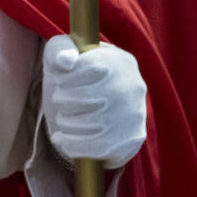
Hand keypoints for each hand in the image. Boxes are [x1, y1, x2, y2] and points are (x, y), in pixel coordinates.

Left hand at [41, 35, 146, 168]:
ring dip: (66, 124)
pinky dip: (73, 145)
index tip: (60, 82)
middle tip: (59, 101)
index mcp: (120, 60)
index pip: (90, 66)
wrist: (89, 112)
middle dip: (63, 101)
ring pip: (93, 124)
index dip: (66, 78)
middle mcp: (134, 86)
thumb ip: (59, 50)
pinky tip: (64, 140)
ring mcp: (137, 114)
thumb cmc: (72, 78)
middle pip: (89, 97)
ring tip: (62, 120)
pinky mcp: (133, 140)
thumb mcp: (60, 55)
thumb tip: (66, 60)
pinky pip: (99, 147)